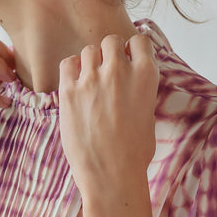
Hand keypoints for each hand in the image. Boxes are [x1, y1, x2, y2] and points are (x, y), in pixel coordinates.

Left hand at [58, 33, 158, 198]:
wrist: (111, 175)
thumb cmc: (134, 153)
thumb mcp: (149, 115)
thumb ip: (139, 90)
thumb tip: (130, 81)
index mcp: (145, 76)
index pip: (139, 41)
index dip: (132, 50)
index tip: (128, 59)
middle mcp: (119, 71)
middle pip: (111, 41)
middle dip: (109, 53)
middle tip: (107, 73)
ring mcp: (92, 79)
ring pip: (88, 50)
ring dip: (90, 62)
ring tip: (90, 83)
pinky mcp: (69, 91)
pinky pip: (68, 64)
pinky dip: (71, 70)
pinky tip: (75, 85)